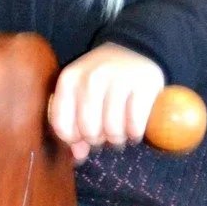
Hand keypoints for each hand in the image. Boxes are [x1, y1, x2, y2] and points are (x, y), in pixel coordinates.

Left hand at [48, 44, 165, 163]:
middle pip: (89, 131)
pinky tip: (134, 129)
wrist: (135, 48)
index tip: (83, 138)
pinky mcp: (143, 85)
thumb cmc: (102, 79)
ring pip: (113, 130)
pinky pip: (135, 125)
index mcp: (69, 79)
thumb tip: (76, 157)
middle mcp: (92, 77)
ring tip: (120, 132)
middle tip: (105, 134)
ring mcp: (119, 80)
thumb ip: (73, 124)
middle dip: (98, 140)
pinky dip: (134, 134)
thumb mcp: (80, 93)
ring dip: (117, 139)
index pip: (62, 126)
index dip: (73, 140)